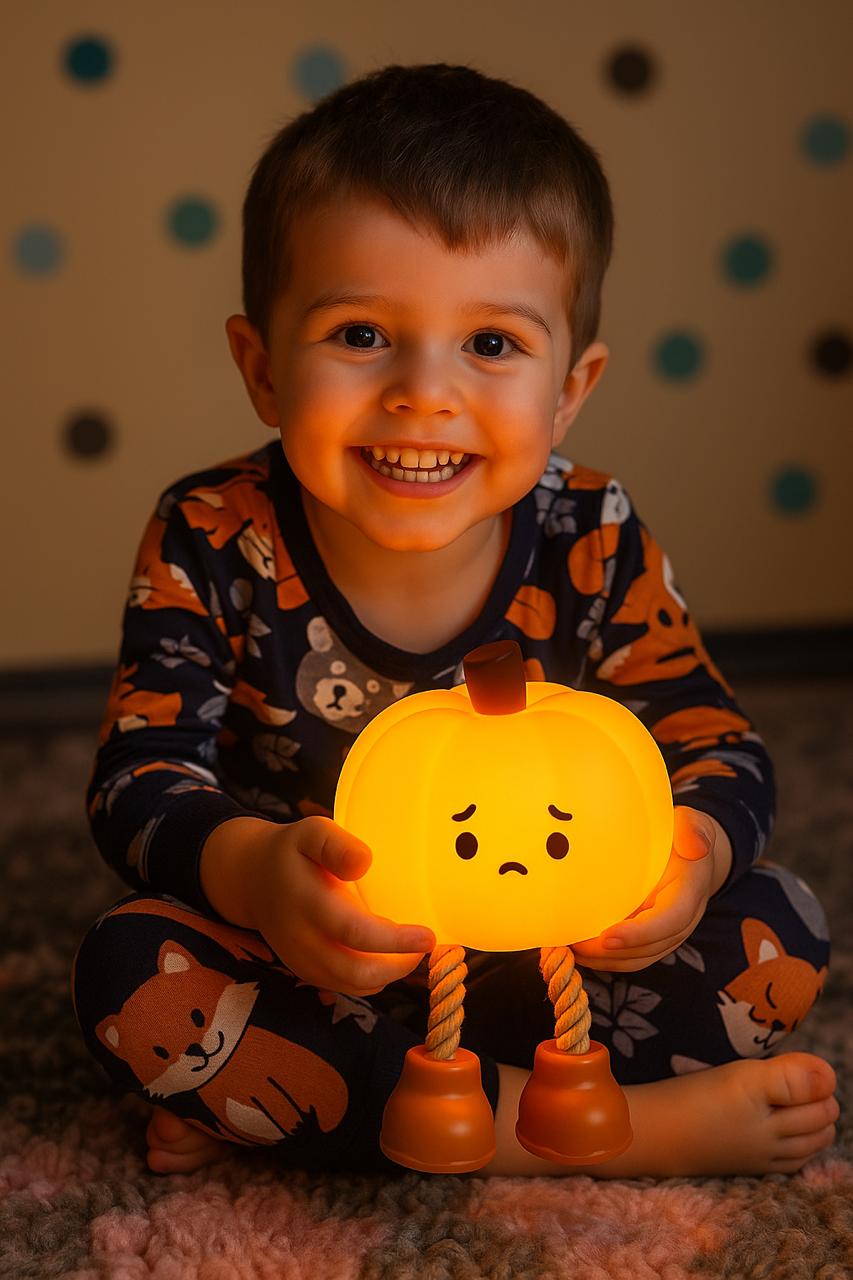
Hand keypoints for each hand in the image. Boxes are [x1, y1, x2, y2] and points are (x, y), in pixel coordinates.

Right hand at [242, 816, 435, 996]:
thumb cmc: (292, 851)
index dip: (394, 941)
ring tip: (410, 950)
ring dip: (387, 974)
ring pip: (352, 984)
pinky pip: (343, 986)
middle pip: (356, 970)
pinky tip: (386, 958)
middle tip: (424, 945)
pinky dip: (370, 979)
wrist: (252, 879)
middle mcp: (302, 939)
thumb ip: (336, 845)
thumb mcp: (311, 832)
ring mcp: (301, 960)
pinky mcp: (305, 971)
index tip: (428, 937)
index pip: (355, 932)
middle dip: (398, 965)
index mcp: (307, 902)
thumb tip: (365, 862)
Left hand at [571, 808, 731, 971]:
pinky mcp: (654, 937)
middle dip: (613, 952)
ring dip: (607, 960)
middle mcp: (684, 919)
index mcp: (691, 891)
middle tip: (574, 944)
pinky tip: (580, 950)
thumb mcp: (691, 823)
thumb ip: (694, 830)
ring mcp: (669, 932)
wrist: (694, 856)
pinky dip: (608, 959)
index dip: (639, 933)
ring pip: (640, 958)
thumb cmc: (683, 835)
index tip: (606, 937)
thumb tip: (695, 845)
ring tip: (571, 950)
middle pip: (651, 947)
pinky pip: (634, 957)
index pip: (670, 919)